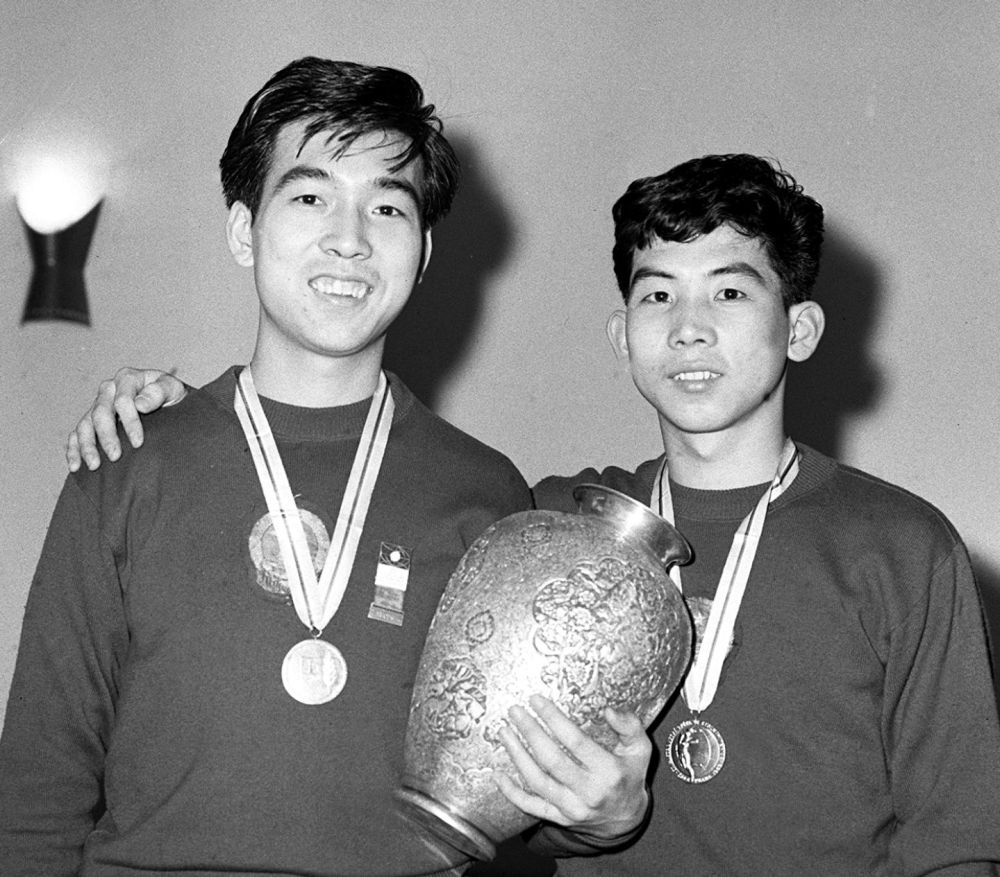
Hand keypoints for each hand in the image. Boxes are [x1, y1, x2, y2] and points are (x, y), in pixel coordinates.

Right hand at [66, 367, 186, 471]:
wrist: (168, 401)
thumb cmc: (171, 395)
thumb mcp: (173, 388)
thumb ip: (159, 392)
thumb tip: (140, 405)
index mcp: (127, 378)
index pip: (122, 400)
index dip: (130, 423)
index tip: (138, 443)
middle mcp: (109, 389)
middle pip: (101, 413)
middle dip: (107, 437)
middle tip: (116, 456)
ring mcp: (98, 404)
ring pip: (85, 425)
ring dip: (87, 446)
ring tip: (94, 466)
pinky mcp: (91, 420)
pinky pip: (77, 434)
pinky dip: (74, 449)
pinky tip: (75, 466)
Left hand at [493, 694, 651, 840]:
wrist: (626, 820)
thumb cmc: (630, 775)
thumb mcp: (640, 749)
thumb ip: (629, 726)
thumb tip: (608, 709)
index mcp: (608, 771)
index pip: (575, 741)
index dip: (553, 719)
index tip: (536, 700)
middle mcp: (589, 792)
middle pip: (552, 760)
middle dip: (530, 732)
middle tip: (514, 711)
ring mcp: (572, 809)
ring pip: (537, 781)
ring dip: (517, 755)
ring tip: (504, 732)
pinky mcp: (560, 819)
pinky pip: (531, 807)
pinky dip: (512, 792)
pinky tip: (498, 775)